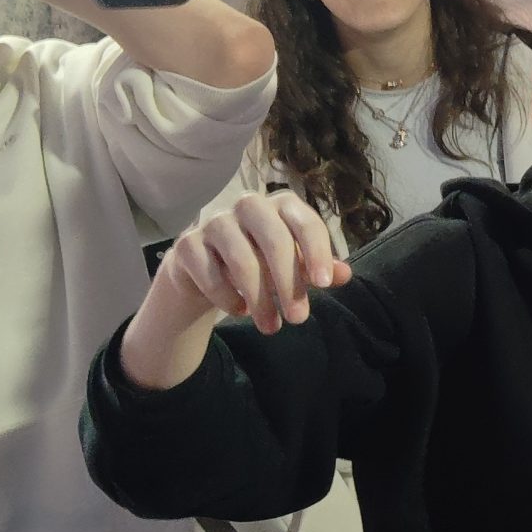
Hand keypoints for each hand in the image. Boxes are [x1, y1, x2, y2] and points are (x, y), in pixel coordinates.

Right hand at [159, 190, 349, 334]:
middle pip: (274, 239)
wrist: (206, 270)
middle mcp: (248, 205)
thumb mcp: (294, 266)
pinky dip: (226, 296)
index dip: (317, 252)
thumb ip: (319, 268)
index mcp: (282, 204)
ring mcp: (214, 222)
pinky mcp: (187, 244)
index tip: (323, 285)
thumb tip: (344, 275)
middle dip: (289, 283)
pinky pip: (209, 272)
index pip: (305, 222)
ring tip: (272, 326)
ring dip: (259, 298)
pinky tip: (240, 310)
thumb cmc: (262, 262)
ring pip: (241, 258)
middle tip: (299, 319)